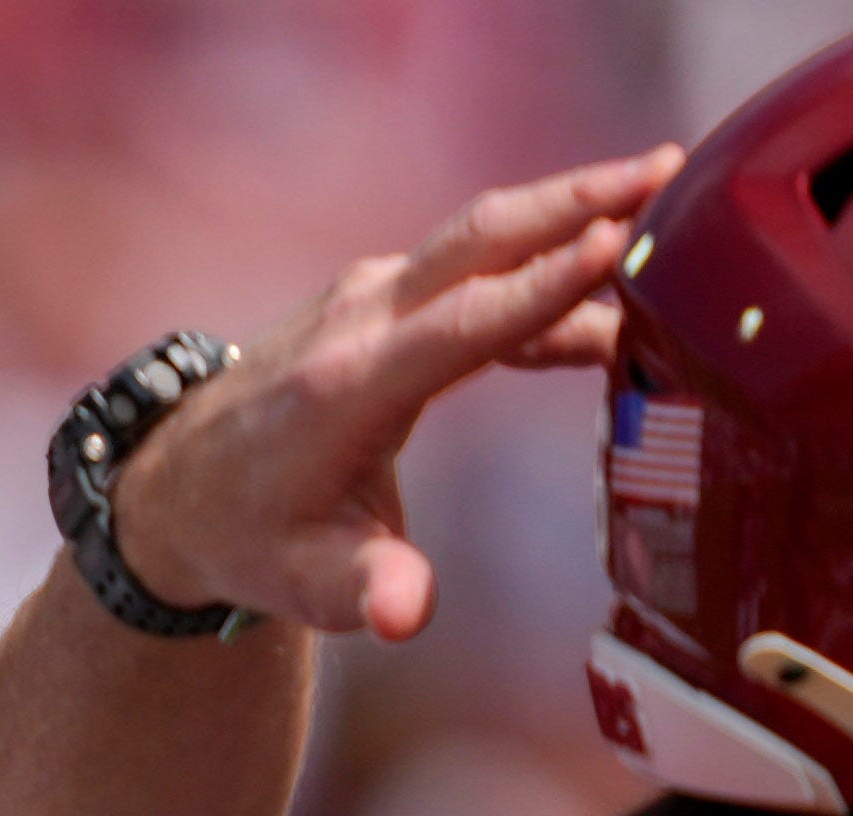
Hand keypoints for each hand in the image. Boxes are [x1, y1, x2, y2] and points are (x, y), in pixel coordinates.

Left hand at [113, 147, 681, 640]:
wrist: (178, 489)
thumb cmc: (250, 541)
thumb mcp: (302, 585)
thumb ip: (363, 593)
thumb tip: (407, 611)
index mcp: (348, 387)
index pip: (461, 323)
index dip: (543, 285)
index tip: (618, 240)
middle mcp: (360, 322)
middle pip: (480, 240)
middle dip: (575, 200)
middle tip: (670, 166)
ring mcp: (370, 299)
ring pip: (483, 241)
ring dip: (573, 214)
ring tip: (673, 205)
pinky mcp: (383, 299)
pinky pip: (475, 270)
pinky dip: (544, 270)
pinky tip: (614, 300)